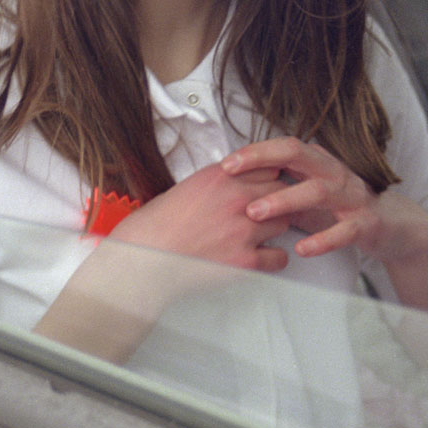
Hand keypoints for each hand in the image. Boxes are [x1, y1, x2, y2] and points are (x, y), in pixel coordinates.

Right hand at [109, 161, 291, 271]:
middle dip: (275, 202)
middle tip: (263, 215)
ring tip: (256, 238)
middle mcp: (237, 198)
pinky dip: (272, 260)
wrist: (143, 259)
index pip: (268, 167)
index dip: (267, 179)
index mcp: (221, 176)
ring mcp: (244, 229)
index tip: (264, 189)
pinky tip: (259, 259)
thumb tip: (238, 184)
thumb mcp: (187, 187)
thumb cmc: (156, 226)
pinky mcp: (246, 260)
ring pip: (284, 222)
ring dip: (273, 229)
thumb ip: (219, 183)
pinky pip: (279, 257)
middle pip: (281, 192)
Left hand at [221, 137, 412, 259]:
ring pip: (318, 190)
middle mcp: (334, 173)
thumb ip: (278, 192)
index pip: (284, 147)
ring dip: (285, 199)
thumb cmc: (341, 209)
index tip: (226, 163)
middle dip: (263, 160)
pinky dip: (323, 240)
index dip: (255, 152)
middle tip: (232, 171)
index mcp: (319, 163)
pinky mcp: (367, 222)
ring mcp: (352, 196)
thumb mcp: (307, 197)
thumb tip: (237, 194)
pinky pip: (345, 229)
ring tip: (256, 212)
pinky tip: (302, 249)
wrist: (393, 225)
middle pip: (298, 154)